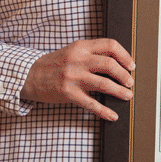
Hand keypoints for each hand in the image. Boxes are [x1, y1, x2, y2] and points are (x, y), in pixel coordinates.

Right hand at [20, 39, 134, 120]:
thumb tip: (117, 63)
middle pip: (110, 65)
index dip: (125, 55)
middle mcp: (78, 60)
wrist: (29, 75)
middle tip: (130, 82)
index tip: (131, 65)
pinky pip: (91, 104)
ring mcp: (73, 77)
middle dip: (125, 75)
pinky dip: (104, 111)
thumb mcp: (73, 51)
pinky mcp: (69, 94)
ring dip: (120, 91)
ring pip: (104, 84)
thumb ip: (91, 53)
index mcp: (81, 47)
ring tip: (127, 96)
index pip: (110, 45)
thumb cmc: (54, 64)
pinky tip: (113, 115)